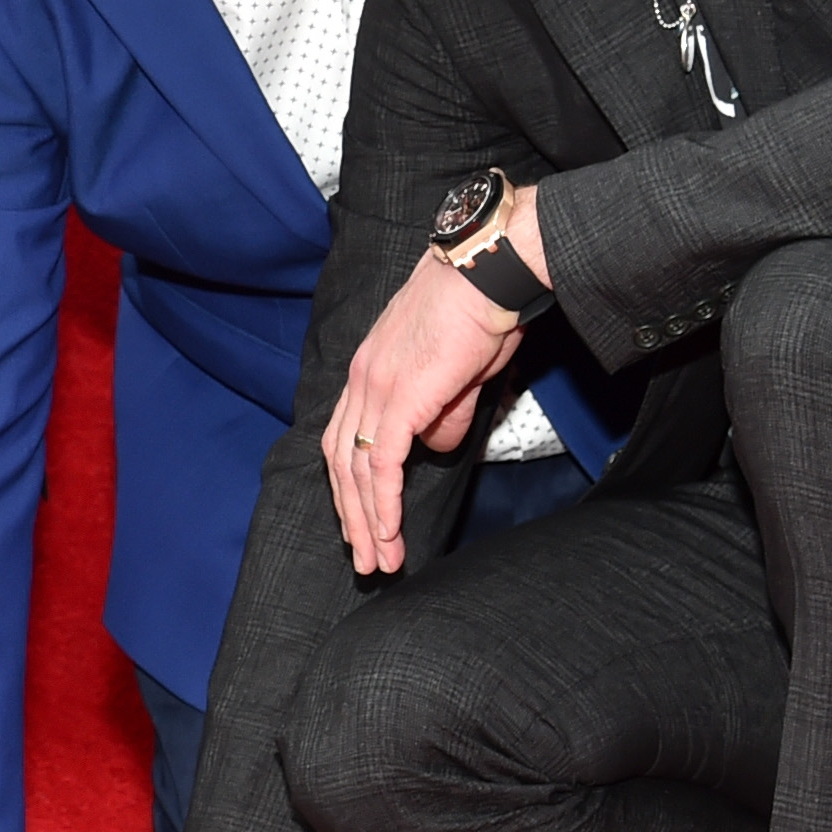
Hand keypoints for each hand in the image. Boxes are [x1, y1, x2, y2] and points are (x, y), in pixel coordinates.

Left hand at [323, 186, 540, 574]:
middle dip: (352, 515)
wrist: (490, 270)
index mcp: (369, 368)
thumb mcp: (461, 370)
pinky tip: (390, 534)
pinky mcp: (398, 399)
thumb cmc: (483, 308)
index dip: (350, 483)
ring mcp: (375, 388)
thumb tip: (437, 442)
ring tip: (381, 562)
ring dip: (367, 522)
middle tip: (367, 558)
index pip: (345, 436)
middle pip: (341, 461)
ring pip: (356, 471)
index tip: (362, 520)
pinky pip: (382, 466)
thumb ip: (444, 408)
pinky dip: (382, 505)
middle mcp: (361, 379)